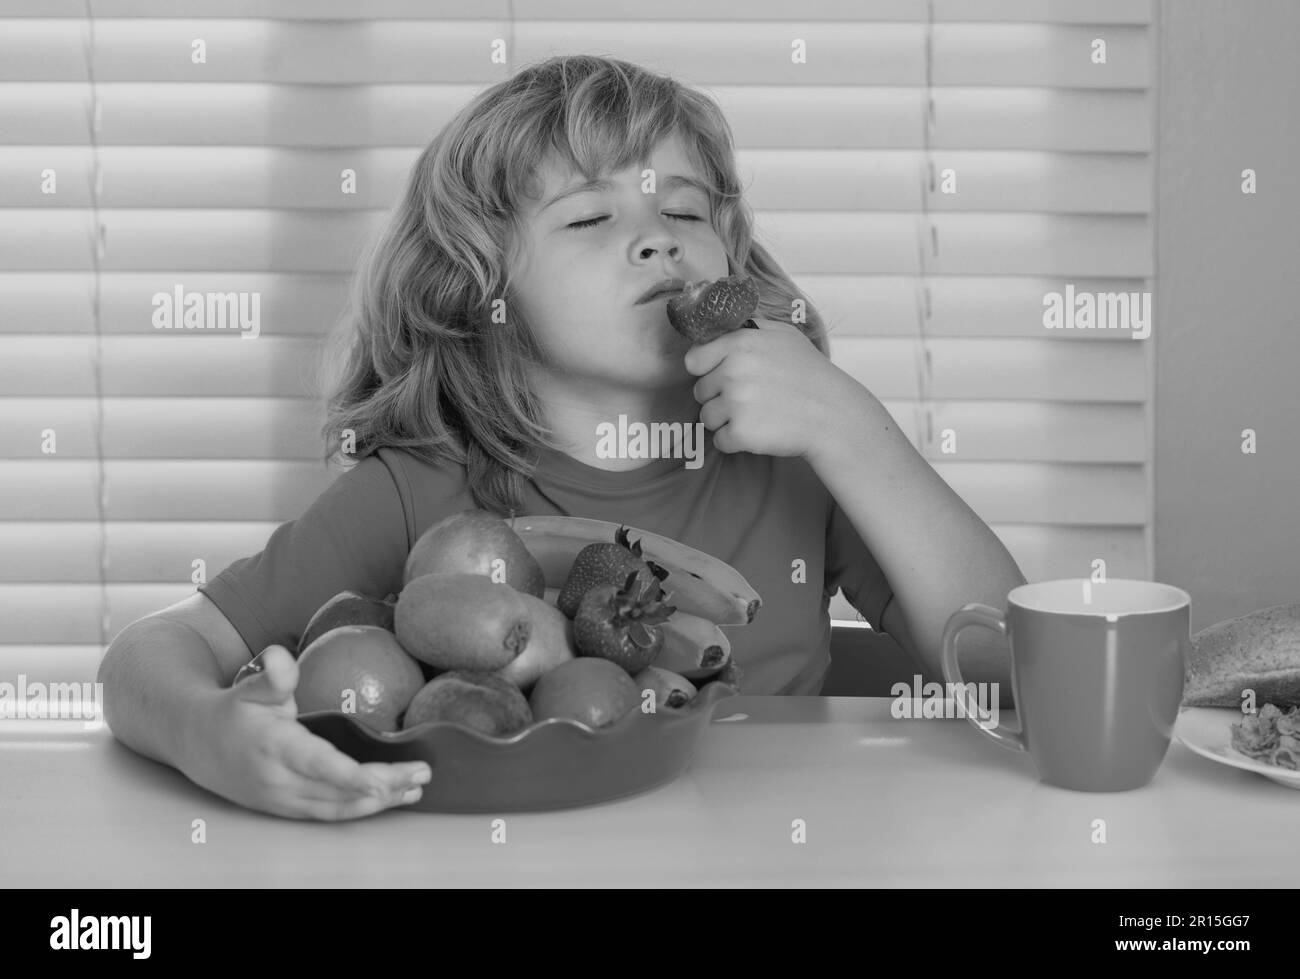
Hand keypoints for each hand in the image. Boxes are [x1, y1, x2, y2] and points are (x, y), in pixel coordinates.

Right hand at [183, 645, 431, 820]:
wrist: (195, 745)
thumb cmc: (234, 710)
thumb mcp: (249, 686)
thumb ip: (272, 675)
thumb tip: (281, 656)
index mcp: (275, 746)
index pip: (320, 766)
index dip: (352, 777)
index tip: (383, 781)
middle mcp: (279, 780)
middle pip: (339, 791)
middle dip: (384, 787)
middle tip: (423, 775)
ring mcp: (281, 800)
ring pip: (336, 809)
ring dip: (378, 803)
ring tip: (415, 791)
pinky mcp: (284, 810)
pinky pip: (327, 815)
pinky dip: (359, 810)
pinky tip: (387, 801)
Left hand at [683, 319, 857, 458]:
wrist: (834, 414)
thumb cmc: (810, 374)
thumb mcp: (783, 335)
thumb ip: (749, 327)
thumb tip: (722, 325)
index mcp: (739, 344)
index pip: (693, 361)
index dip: (707, 371)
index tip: (725, 377)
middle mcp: (733, 371)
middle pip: (700, 391)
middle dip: (720, 397)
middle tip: (752, 399)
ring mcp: (736, 403)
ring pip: (707, 418)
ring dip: (726, 420)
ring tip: (757, 415)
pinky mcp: (741, 432)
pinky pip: (720, 440)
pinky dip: (736, 441)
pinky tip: (760, 431)